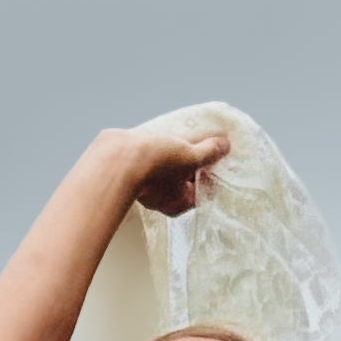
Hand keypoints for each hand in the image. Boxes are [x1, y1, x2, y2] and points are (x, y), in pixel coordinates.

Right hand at [116, 117, 230, 216]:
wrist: (116, 159)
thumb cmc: (155, 165)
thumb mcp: (190, 156)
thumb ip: (210, 152)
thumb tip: (224, 146)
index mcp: (180, 204)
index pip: (205, 189)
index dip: (213, 170)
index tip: (217, 153)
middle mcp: (163, 201)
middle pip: (187, 180)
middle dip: (195, 161)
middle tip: (202, 141)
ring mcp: (146, 188)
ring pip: (169, 171)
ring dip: (177, 154)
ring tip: (183, 136)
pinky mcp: (134, 173)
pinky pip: (153, 163)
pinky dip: (160, 152)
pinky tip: (163, 137)